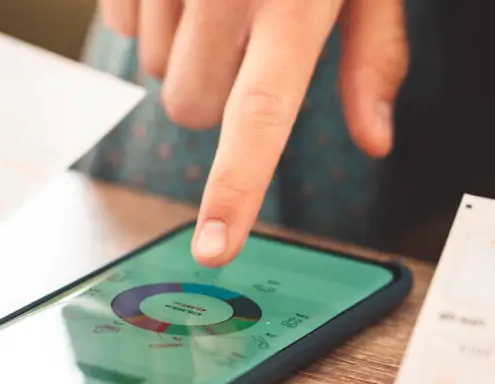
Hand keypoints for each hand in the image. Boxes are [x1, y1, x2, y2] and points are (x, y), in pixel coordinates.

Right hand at [99, 0, 408, 265]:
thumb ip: (372, 56)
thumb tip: (376, 140)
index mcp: (296, 1)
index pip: (259, 116)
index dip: (233, 188)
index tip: (213, 249)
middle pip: (189, 107)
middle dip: (211, 94)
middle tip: (240, 41)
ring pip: (152, 69)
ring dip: (181, 47)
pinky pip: (118, 28)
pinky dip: (147, 15)